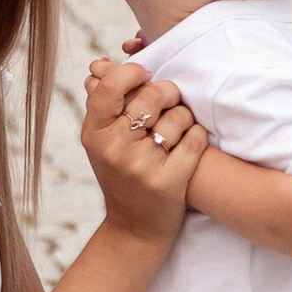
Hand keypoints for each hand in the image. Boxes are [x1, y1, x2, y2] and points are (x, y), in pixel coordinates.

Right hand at [79, 55, 207, 242]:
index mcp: (94, 134)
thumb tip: (101, 63)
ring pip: (179, 116)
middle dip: (169, 92)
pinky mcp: (169, 183)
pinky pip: (196, 139)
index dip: (133, 72)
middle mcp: (114, 150)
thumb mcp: (102, 140)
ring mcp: (141, 168)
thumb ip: (103, 101)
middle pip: (153, 95)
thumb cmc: (121, 173)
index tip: (145, 75)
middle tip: (169, 100)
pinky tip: (190, 143)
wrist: (134, 228)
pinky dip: (198, 137)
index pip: (112, 87)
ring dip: (185, 117)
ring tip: (177, 129)